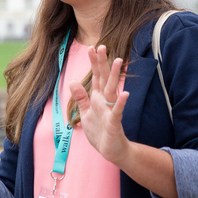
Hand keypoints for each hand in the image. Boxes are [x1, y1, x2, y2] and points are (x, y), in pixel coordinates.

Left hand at [67, 45, 130, 164]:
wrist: (111, 151)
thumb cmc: (100, 131)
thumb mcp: (85, 113)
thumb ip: (81, 97)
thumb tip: (72, 81)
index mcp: (97, 98)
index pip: (95, 77)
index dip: (93, 63)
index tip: (91, 47)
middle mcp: (105, 101)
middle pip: (104, 78)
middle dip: (102, 63)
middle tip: (102, 46)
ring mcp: (110, 110)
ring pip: (112, 90)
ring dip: (115, 76)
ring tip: (118, 60)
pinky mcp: (114, 123)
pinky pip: (117, 111)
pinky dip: (120, 102)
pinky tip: (125, 93)